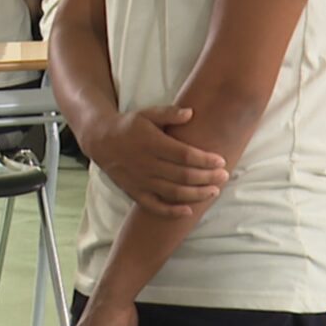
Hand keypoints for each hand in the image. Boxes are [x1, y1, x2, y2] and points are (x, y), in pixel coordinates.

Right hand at [78, 105, 227, 218]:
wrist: (101, 141)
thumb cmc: (129, 126)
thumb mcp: (147, 113)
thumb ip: (169, 113)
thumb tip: (191, 113)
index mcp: (152, 143)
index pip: (184, 155)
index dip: (204, 160)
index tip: (221, 161)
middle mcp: (146, 164)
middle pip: (183, 175)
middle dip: (207, 177)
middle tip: (224, 176)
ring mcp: (140, 180)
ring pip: (173, 192)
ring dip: (196, 194)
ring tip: (214, 191)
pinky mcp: (134, 192)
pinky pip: (154, 206)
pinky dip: (171, 212)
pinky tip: (188, 211)